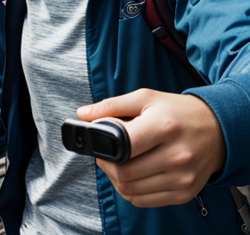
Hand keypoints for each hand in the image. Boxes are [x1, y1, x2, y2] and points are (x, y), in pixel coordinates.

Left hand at [77, 88, 225, 207]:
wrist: (217, 129)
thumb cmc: (177, 111)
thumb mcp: (145, 98)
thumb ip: (111, 106)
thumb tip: (83, 114)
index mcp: (164, 126)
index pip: (123, 146)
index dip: (103, 147)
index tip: (98, 142)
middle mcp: (176, 155)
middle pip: (124, 173)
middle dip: (107, 164)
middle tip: (106, 154)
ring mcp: (182, 178)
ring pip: (131, 190)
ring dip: (116, 179)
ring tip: (119, 163)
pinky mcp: (184, 193)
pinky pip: (144, 201)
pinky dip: (131, 191)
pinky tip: (133, 175)